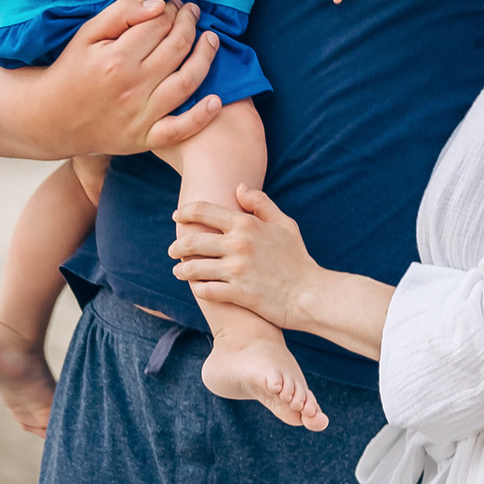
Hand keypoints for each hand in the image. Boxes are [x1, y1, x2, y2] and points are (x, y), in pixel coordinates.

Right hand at [50, 0, 223, 157]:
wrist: (51, 117)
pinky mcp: (144, 139)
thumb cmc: (71, 70)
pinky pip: (179, 130)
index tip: (173, 5)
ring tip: (211, 39)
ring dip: (205, 57)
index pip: (158, 25)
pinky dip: (201, 116)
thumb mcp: (87, 34)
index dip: (170, 10)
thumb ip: (121, 13)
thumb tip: (159, 5)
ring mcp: (140, 115)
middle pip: (176, 48)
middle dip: (189, 24)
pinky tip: (217, 100)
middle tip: (192, 14)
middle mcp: (132, 87)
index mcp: (116, 58)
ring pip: (187, 82)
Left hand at [171, 181, 314, 328]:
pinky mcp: (237, 294)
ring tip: (179, 271)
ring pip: (194, 267)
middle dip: (177, 245)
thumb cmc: (298, 259)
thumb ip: (261, 204)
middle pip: (192, 240)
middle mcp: (238, 245)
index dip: (185, 212)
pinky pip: (205, 290)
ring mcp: (236, 270)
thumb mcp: (285, 224)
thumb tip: (239, 188)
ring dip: (181, 270)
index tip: (177, 216)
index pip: (204, 210)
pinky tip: (196, 288)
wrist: (310, 294)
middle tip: (172, 250)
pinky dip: (197, 288)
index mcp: (247, 224)